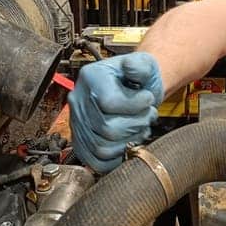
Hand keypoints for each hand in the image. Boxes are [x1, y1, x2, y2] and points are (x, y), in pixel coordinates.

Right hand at [69, 52, 163, 172]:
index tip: (148, 99)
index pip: (108, 103)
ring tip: (140, 127)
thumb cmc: (140, 78)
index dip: (135, 105)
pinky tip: (130, 141)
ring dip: (130, 141)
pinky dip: (118, 157)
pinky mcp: (81, 143)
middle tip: (148, 115)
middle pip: (107, 129)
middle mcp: (78, 100)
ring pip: (102, 148)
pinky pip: (97, 162)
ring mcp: (77, 123)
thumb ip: (141, 65)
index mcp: (90, 77)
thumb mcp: (145, 64)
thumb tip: (131, 67)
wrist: (135, 89)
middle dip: (136, 124)